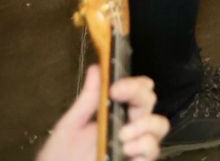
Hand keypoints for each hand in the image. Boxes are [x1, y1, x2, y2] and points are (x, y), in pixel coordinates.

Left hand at [38, 65, 167, 160]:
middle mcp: (128, 126)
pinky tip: (126, 152)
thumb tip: (97, 68)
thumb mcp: (70, 126)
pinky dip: (143, 148)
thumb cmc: (60, 156)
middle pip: (150, 101)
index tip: (116, 89)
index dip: (133, 84)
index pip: (136, 90)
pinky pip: (152, 152)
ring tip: (122, 136)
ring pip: (160, 126)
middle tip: (119, 101)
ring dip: (144, 125)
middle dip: (139, 96)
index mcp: (114, 113)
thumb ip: (87, 100)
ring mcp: (135, 146)